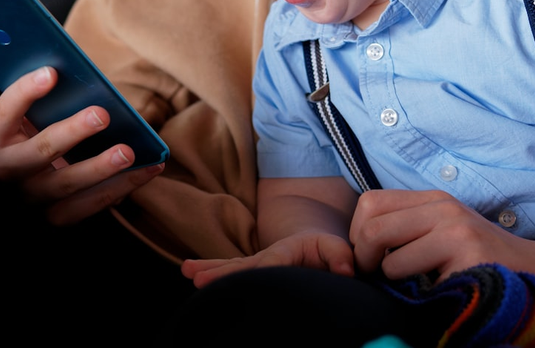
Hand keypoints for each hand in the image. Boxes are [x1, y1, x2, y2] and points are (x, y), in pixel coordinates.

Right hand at [0, 66, 163, 224]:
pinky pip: (90, 205)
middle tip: (102, 114)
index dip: (24, 92)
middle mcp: (7, 172)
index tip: (52, 72)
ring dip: (101, 167)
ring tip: (129, 151)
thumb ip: (49, 103)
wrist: (25, 188)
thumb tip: (86, 80)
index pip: (4, 114)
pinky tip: (148, 169)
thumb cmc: (36, 137)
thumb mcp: (32, 120)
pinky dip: (123, 186)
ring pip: (66, 184)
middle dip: (72, 132)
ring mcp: (31, 199)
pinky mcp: (55, 218)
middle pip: (39, 152)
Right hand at [181, 231, 353, 288]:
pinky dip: (218, 280)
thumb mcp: (338, 247)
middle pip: (242, 266)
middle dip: (219, 270)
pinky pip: (237, 277)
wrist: (320, 250)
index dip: (258, 272)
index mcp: (287, 251)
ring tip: (188, 272)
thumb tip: (345, 271)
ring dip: (211, 271)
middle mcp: (269, 258)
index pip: (270, 264)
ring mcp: (261, 267)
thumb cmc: (328, 251)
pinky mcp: (258, 275)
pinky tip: (199, 287)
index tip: (243, 280)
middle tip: (195, 275)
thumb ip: (340, 255)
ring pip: (234, 269)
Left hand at [349, 189, 534, 305]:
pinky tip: (438, 293)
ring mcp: (458, 233)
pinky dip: (420, 297)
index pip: (369, 202)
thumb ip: (408, 226)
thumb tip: (359, 243)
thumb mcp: (445, 229)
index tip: (371, 257)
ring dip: (395, 283)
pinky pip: (419, 285)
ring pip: (390, 262)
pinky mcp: (470, 261)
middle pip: (372, 229)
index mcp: (434, 199)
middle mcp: (444, 209)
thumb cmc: (483, 256)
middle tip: (378, 278)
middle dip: (366, 260)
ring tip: (416, 286)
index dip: (358, 234)